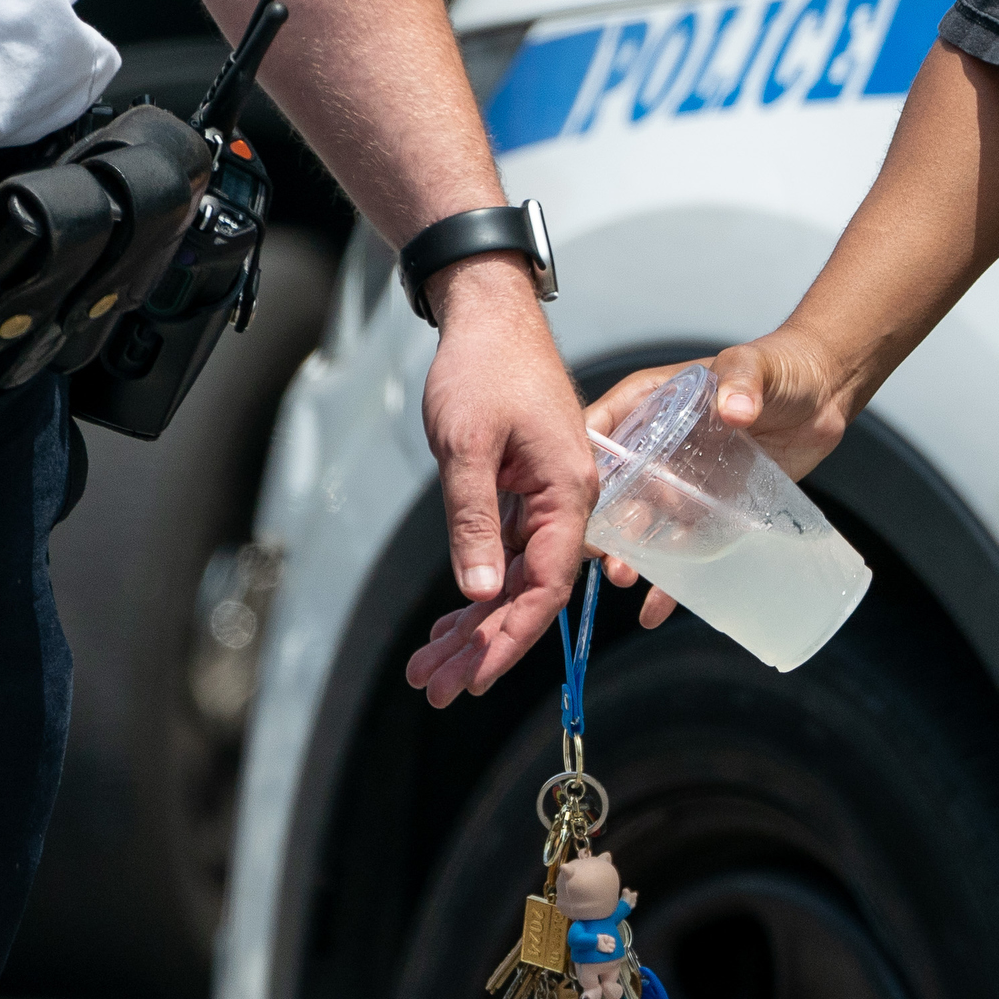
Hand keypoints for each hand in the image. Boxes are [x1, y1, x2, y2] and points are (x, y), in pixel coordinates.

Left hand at [397, 259, 592, 707]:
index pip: (546, 585)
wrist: (487, 313)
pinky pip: (506, 551)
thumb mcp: (466, 447)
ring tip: (429, 665)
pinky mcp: (525, 488)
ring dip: (473, 623)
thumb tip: (481, 592)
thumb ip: (474, 521)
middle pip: (529, 591)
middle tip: (433, 685)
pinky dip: (477, 586)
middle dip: (482, 644)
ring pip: (514, 577)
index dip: (511, 637)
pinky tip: (451, 618)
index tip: (472, 676)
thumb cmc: (483, 368)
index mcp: (569, 490)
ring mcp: (546, 495)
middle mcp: (567, 499)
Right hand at [578, 328, 866, 631]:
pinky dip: (669, 582)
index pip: (598, 434)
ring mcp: (680, 482)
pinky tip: (655, 610)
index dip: (580, 466)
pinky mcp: (708, 509)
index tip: (572, 499)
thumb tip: (735, 408)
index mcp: (649, 404)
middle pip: (612, 491)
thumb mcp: (754, 366)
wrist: (824, 395)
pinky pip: (681, 549)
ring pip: (641, 527)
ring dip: (628, 555)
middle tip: (602, 553)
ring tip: (625, 578)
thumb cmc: (782, 367)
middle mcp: (655, 448)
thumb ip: (742, 381)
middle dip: (600, 524)